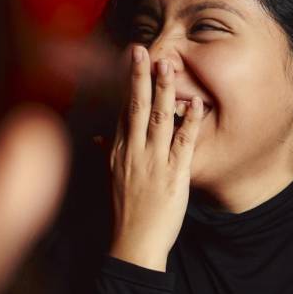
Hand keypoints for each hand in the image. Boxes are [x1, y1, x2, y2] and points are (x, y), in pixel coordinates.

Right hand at [108, 46, 203, 271]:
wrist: (134, 243)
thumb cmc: (125, 213)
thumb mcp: (111, 179)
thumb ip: (107, 154)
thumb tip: (97, 136)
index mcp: (118, 151)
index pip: (122, 109)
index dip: (127, 82)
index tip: (131, 58)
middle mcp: (132, 152)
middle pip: (134, 107)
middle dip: (139, 76)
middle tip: (142, 49)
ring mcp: (152, 162)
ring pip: (158, 118)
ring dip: (164, 89)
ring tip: (169, 64)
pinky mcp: (173, 174)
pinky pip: (183, 142)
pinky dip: (189, 121)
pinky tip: (195, 103)